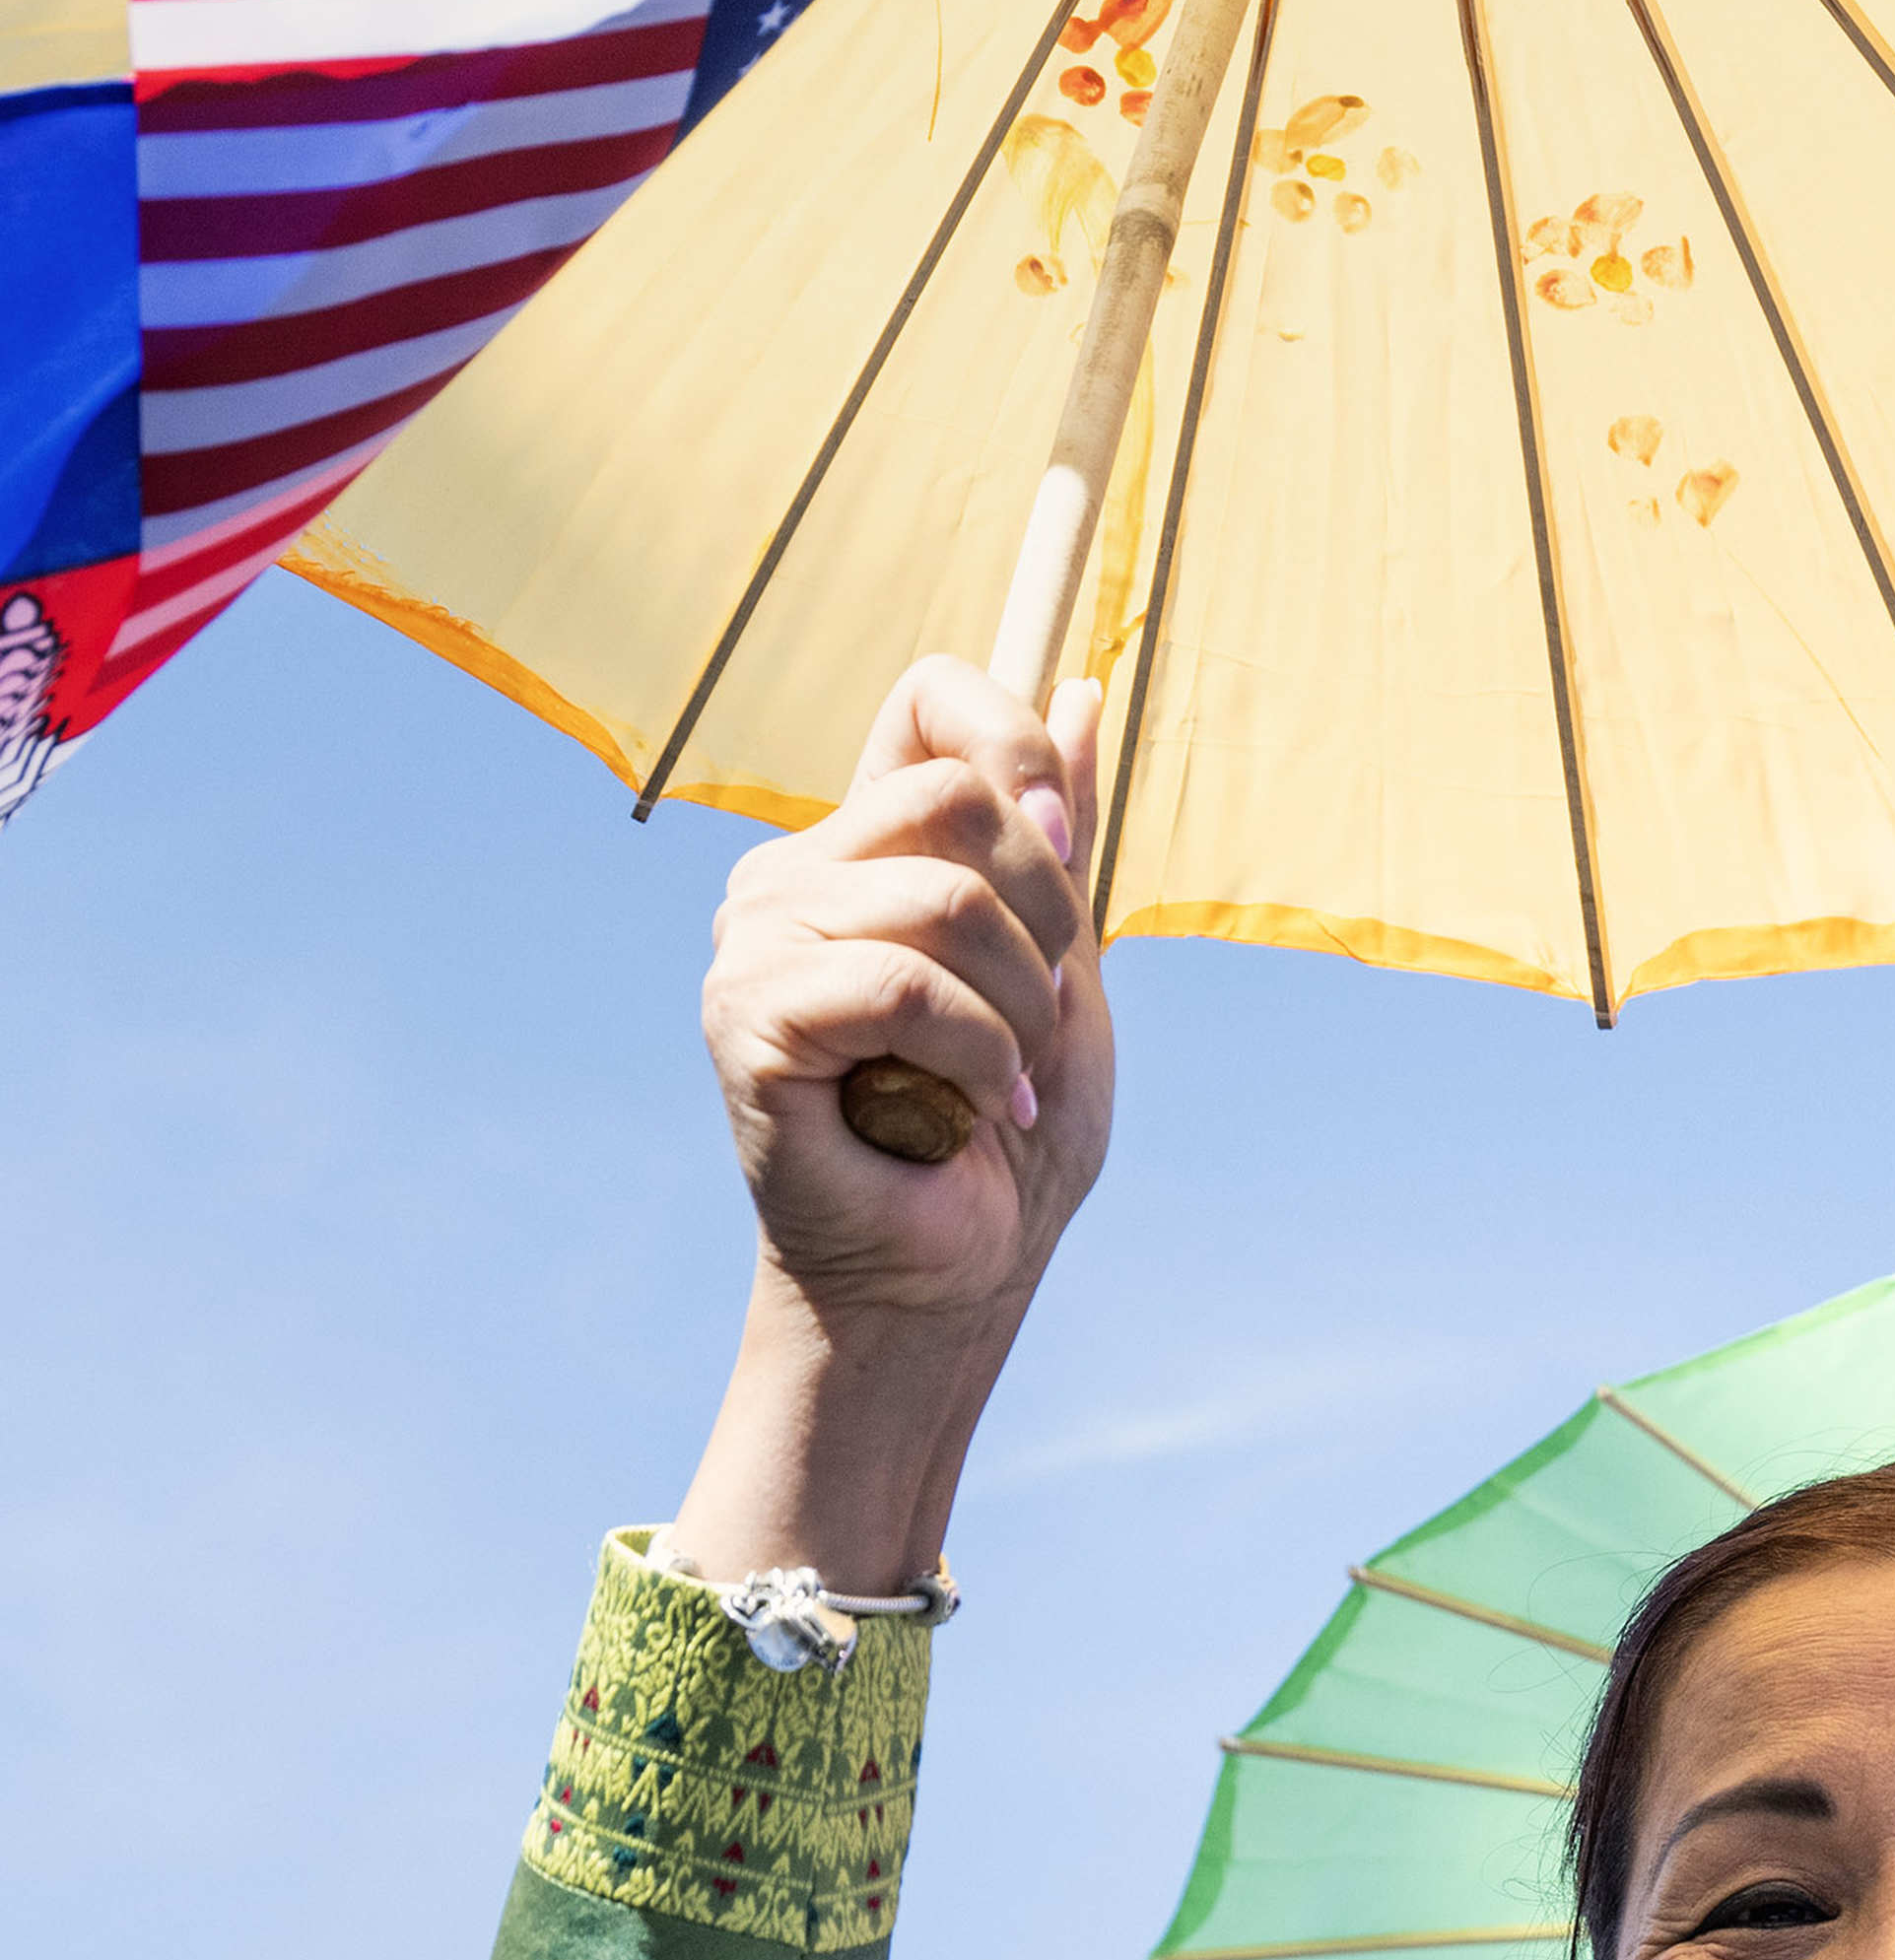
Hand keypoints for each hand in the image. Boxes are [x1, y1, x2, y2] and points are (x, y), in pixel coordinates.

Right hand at [704, 658, 1112, 1330]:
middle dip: (1050, 919)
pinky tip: (974, 1114)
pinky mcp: (750, 1014)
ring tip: (1001, 1081)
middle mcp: (798, 871)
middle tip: (1040, 1018)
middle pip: (957, 796)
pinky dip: (979, 1057)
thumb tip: (1080, 686)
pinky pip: (907, 985)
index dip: (1019, 749)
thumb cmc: (1009, 1132)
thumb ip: (1060, 835)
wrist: (956, 1274)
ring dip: (1020, 1011)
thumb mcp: (1068, 966)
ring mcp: (759, 937)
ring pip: (947, 899)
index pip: (930, 696)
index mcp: (869, 845)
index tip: (1067, 852)